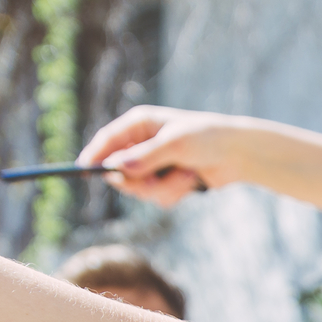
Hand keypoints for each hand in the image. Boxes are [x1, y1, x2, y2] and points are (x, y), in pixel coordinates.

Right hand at [79, 106, 248, 207]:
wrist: (238, 154)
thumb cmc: (207, 138)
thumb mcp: (176, 145)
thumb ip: (147, 158)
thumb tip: (118, 169)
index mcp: (140, 124)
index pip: (108, 140)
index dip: (94, 155)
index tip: (84, 171)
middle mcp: (143, 144)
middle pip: (120, 172)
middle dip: (139, 182)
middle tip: (155, 179)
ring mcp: (154, 164)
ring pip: (140, 189)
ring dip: (164, 188)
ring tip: (186, 175)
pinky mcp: (167, 181)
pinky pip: (158, 197)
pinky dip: (175, 193)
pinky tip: (192, 181)